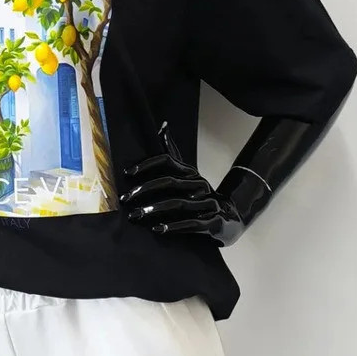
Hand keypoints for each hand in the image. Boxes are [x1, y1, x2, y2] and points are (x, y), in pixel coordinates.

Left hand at [120, 121, 245, 247]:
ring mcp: (208, 202)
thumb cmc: (199, 195)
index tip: (127, 173)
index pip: (167, 160)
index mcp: (190, 171)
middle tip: (126, 199)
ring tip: (136, 215)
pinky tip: (157, 230)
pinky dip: (173, 226)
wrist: (231, 217)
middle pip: (170, 182)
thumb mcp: (187, 173)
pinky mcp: (213, 222)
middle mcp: (199, 183)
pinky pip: (191, 223)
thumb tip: (163, 125)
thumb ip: (173, 152)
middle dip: (144, 190)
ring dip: (154, 210)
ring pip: (178, 203)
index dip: (146, 165)